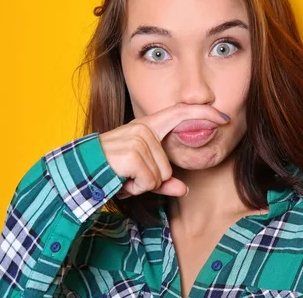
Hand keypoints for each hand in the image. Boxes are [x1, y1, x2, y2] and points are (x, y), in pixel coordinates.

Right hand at [98, 103, 229, 197]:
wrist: (78, 172)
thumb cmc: (109, 171)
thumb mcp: (139, 176)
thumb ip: (162, 181)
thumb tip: (184, 189)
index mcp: (147, 126)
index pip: (181, 113)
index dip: (204, 114)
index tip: (224, 118)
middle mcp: (143, 128)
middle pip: (169, 166)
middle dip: (152, 179)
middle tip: (130, 177)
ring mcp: (138, 138)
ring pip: (160, 175)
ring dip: (141, 184)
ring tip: (123, 177)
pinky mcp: (133, 153)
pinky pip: (150, 181)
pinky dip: (136, 188)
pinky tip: (121, 180)